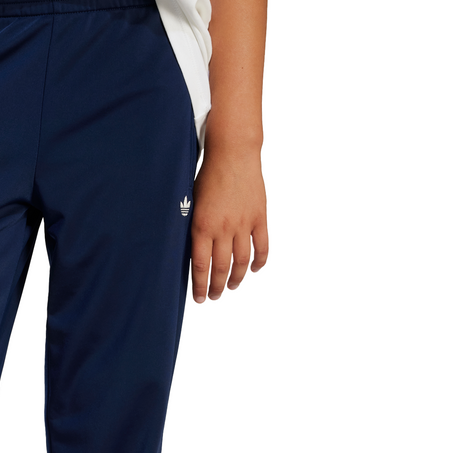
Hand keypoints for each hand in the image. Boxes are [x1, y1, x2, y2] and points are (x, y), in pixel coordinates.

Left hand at [190, 147, 268, 301]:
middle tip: (213, 297)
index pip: (200, 266)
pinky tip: (254, 270)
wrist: (233, 154)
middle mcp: (223, 228)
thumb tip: (190, 252)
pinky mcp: (260, 217)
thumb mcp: (191, 203)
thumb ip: (192, 228)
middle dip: (216, 287)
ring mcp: (244, 224)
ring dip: (237, 278)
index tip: (199, 298)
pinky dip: (259, 261)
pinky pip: (262, 246)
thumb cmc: (207, 177)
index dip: (200, 286)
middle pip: (221, 268)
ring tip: (231, 286)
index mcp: (202, 226)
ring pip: (242, 262)